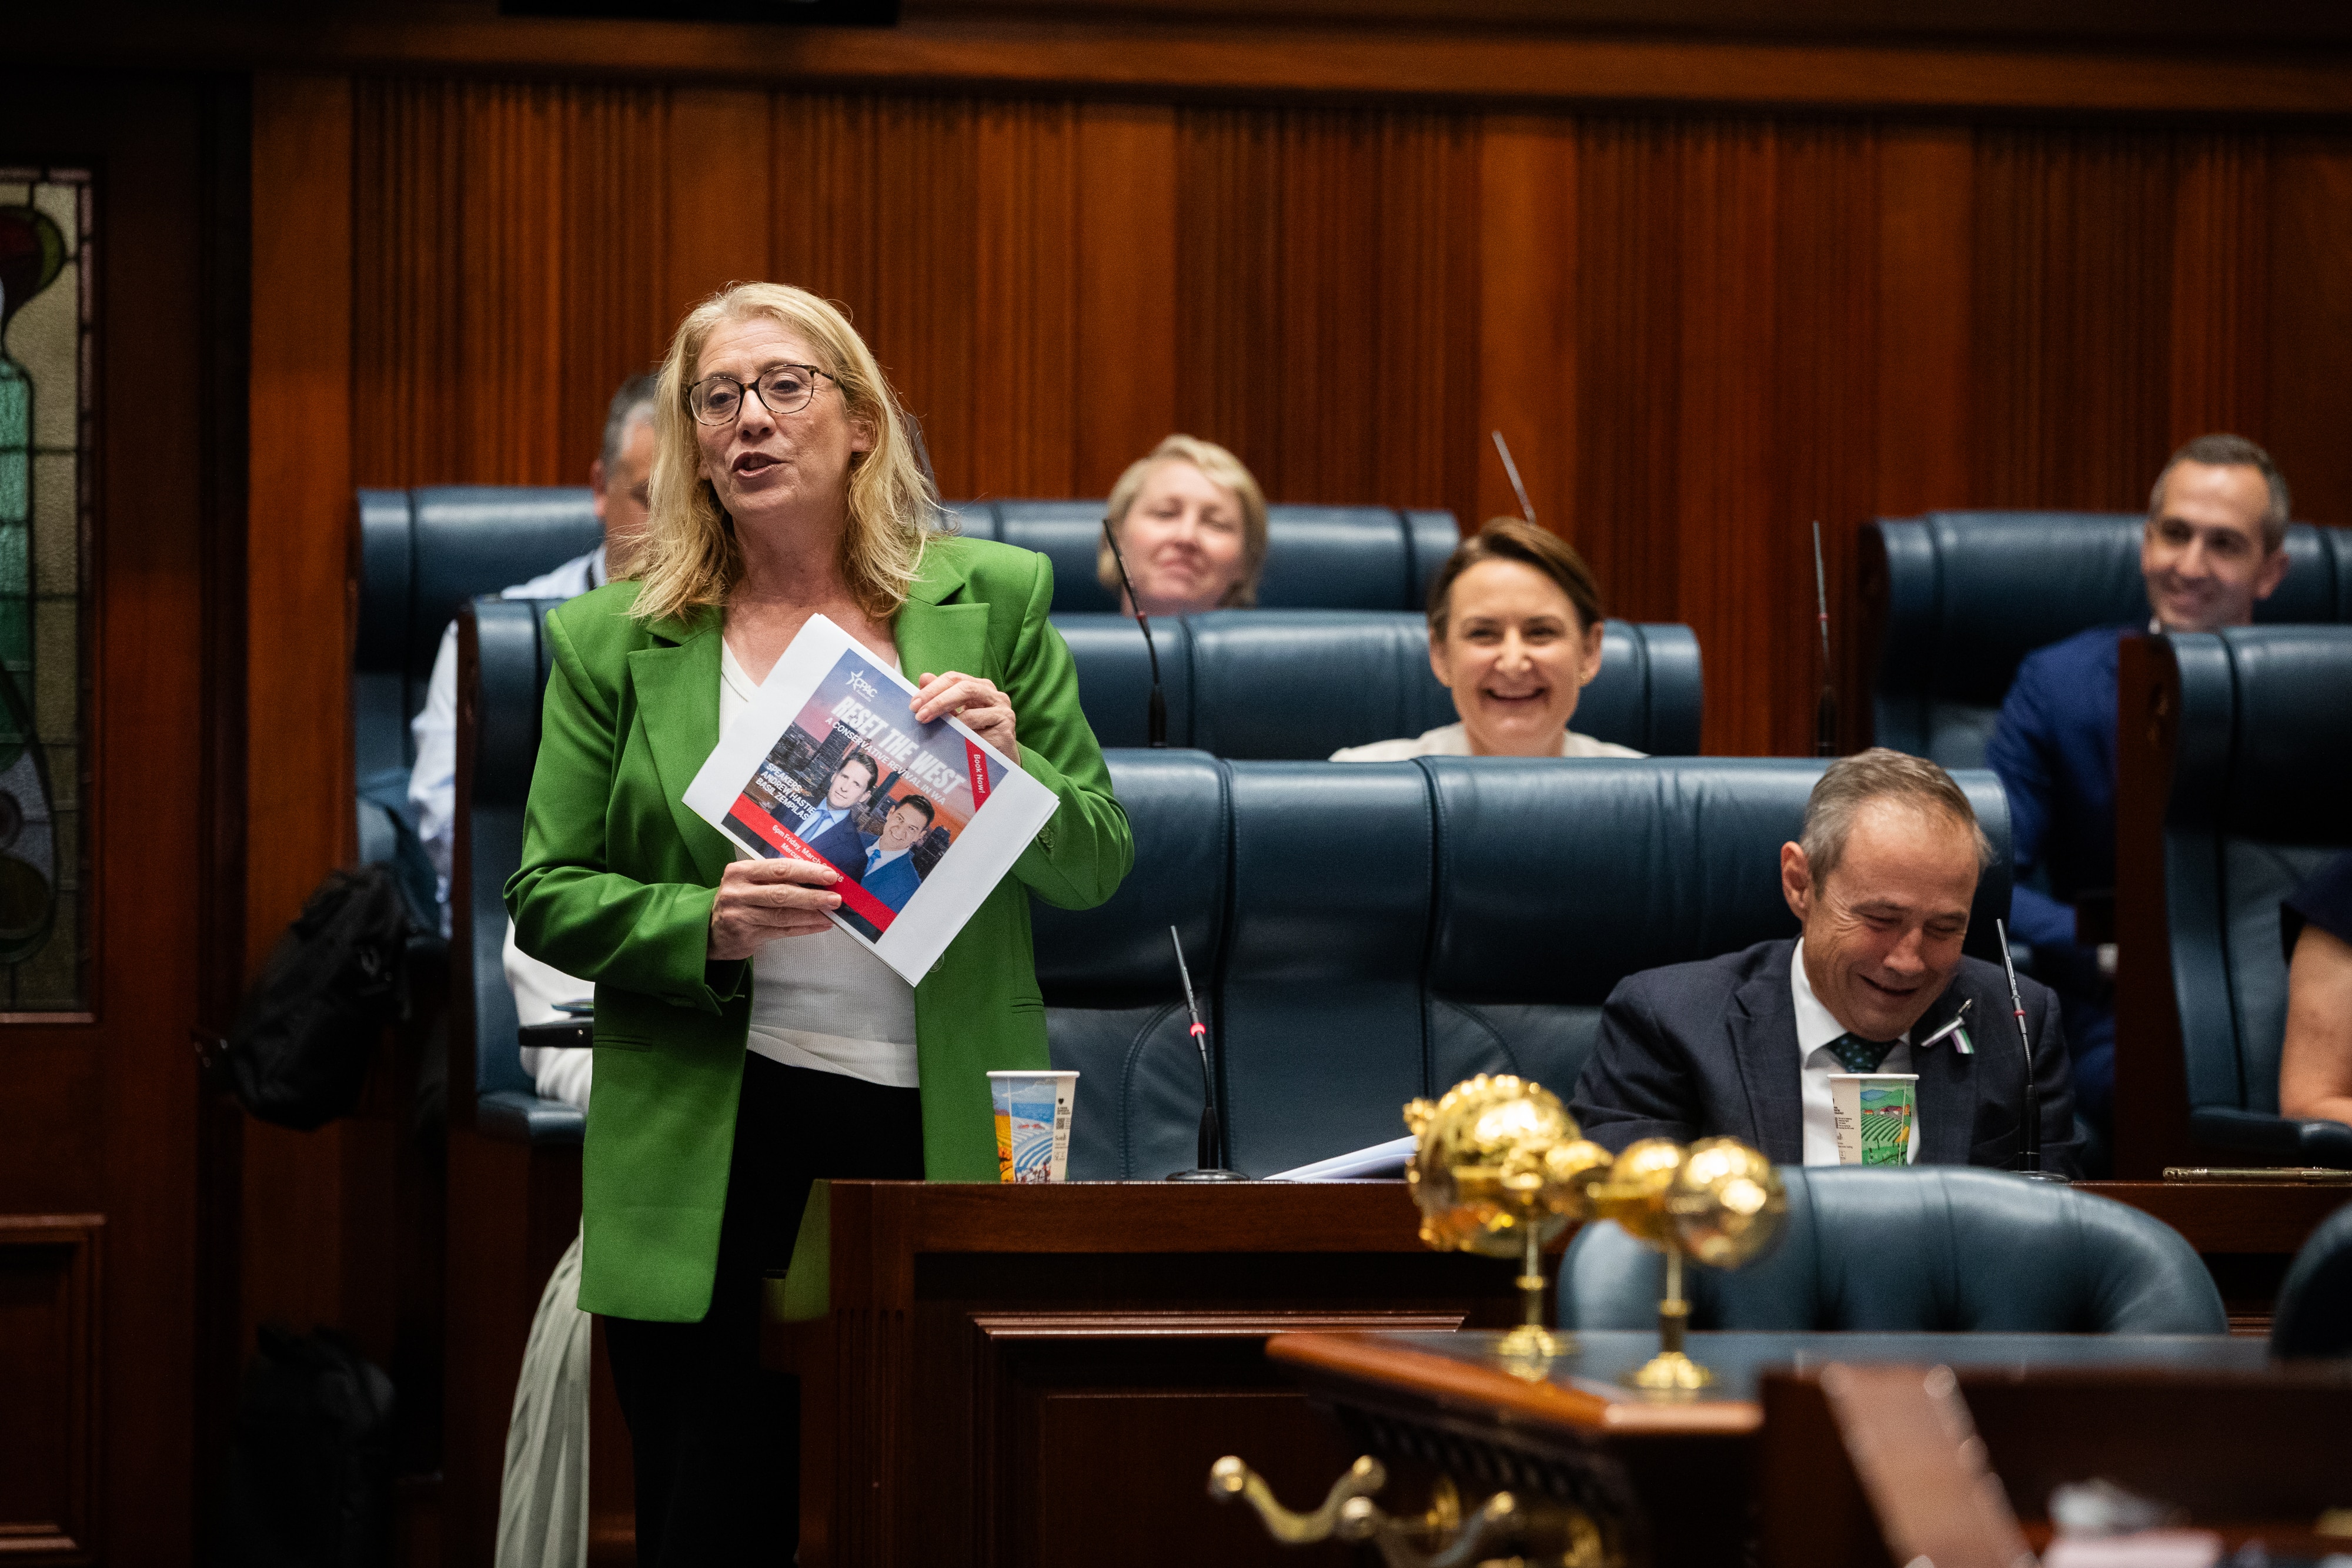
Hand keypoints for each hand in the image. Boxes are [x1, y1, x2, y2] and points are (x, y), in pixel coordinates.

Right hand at [709, 855, 842, 960]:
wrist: (709, 929)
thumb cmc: (738, 900)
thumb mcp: (748, 881)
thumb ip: (775, 877)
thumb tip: (816, 876)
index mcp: (740, 871)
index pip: (778, 868)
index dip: (806, 872)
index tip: (828, 875)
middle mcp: (737, 892)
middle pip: (781, 893)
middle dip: (812, 895)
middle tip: (834, 898)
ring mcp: (740, 915)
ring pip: (783, 915)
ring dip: (811, 915)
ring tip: (831, 913)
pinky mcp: (745, 935)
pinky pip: (781, 931)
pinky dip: (804, 928)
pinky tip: (819, 925)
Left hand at [913, 670, 1018, 763]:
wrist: (1000, 762)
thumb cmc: (976, 736)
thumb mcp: (956, 715)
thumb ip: (941, 697)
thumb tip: (924, 678)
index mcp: (982, 688)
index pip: (955, 678)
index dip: (933, 688)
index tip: (914, 704)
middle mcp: (995, 696)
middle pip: (964, 688)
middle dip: (937, 700)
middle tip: (919, 714)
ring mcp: (1003, 712)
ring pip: (971, 709)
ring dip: (946, 717)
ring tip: (928, 725)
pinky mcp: (1006, 730)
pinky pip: (979, 730)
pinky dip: (962, 732)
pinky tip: (950, 738)